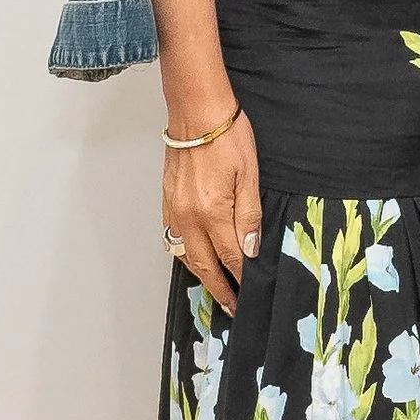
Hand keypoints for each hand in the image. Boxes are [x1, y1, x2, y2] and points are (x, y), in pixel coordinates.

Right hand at [162, 113, 261, 311]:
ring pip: (187, 256)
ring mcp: (175, 211)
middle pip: (205, 265)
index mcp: (213, 212)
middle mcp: (190, 217)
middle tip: (232, 307)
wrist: (196, 112)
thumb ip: (250, 215)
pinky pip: (175, 239)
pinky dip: (187, 254)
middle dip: (220, 289)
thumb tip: (251, 248)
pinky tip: (196, 258)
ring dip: (202, 275)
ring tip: (216, 289)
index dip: (242, 277)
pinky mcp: (167, 202)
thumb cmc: (227, 136)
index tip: (250, 293)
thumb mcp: (250, 175)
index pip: (231, 257)